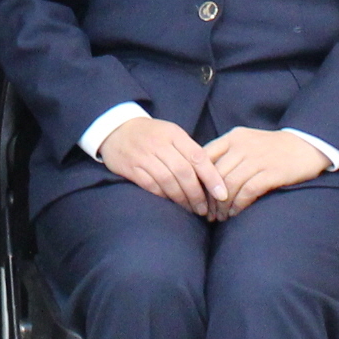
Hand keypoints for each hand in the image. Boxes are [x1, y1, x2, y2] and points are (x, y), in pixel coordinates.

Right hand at [99, 115, 227, 218]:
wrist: (116, 130)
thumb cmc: (152, 135)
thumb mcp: (172, 134)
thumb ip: (189, 151)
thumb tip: (211, 176)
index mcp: (174, 134)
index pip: (198, 157)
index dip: (212, 177)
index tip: (222, 194)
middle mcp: (160, 144)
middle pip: (184, 172)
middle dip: (197, 194)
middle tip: (204, 208)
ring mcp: (144, 156)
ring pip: (168, 181)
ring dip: (182, 199)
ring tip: (191, 209)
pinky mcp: (131, 168)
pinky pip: (151, 186)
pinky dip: (164, 196)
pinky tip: (172, 203)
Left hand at [201, 127, 330, 217]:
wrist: (306, 145)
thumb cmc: (272, 149)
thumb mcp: (246, 142)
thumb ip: (226, 154)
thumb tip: (202, 177)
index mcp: (233, 137)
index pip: (204, 157)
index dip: (197, 179)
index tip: (195, 196)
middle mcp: (242, 146)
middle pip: (215, 174)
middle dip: (208, 198)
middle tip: (207, 213)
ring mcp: (258, 158)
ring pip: (230, 184)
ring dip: (222, 205)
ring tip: (221, 217)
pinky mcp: (272, 172)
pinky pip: (248, 191)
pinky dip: (239, 204)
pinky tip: (236, 213)